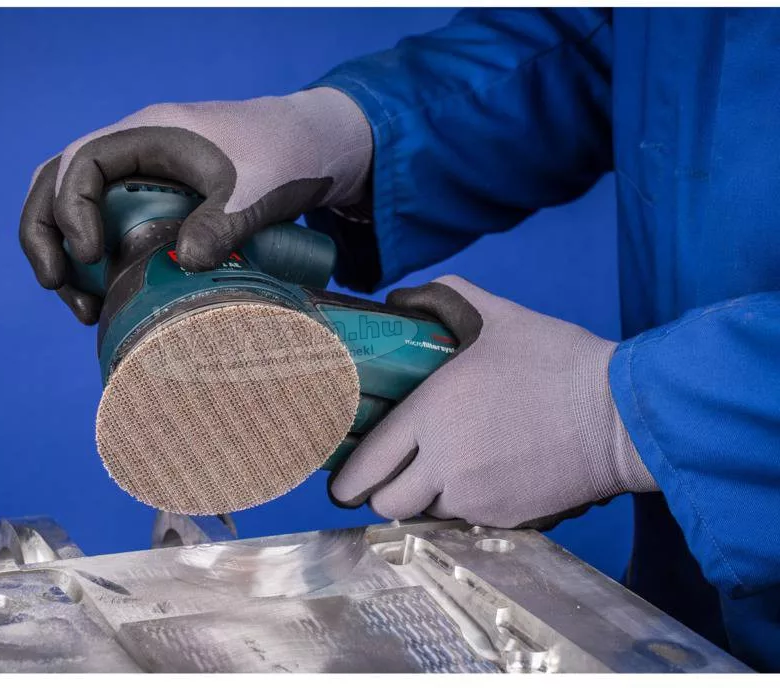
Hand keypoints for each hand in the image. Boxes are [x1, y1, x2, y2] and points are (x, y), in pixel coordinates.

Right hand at [19, 88, 371, 323]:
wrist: (309, 147)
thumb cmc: (283, 156)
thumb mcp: (257, 188)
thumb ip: (222, 222)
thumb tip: (183, 263)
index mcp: (150, 133)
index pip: (82, 162)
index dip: (73, 208)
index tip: (93, 255)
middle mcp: (133, 150)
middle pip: (57, 182)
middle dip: (45, 234)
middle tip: (57, 286)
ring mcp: (139, 175)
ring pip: (75, 205)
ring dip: (65, 253)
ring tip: (82, 309)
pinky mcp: (152, 201)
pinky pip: (105, 224)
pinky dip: (94, 260)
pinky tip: (107, 298)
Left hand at [330, 276, 657, 529]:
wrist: (624, 415)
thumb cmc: (559, 363)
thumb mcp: (497, 317)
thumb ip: (443, 299)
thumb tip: (401, 300)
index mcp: (432, 415)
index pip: (367, 464)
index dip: (347, 476)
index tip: (342, 478)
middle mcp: (445, 465)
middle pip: (385, 503)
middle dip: (379, 492)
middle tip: (388, 474)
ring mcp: (476, 498)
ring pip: (424, 513)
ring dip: (423, 498)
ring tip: (439, 469)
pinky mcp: (507, 519)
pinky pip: (465, 520)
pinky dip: (462, 505)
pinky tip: (480, 476)